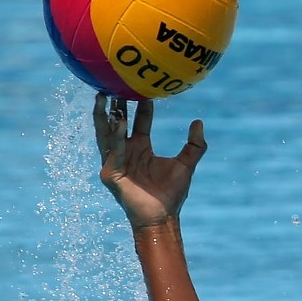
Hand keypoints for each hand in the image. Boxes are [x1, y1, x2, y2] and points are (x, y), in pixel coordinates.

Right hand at [94, 94, 207, 228]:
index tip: (144, 88)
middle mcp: (125, 152)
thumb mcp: (186, 164)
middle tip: (113, 83)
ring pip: (106, 134)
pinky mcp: (110, 174)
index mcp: (140, 148)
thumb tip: (199, 122)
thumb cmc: (172, 194)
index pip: (139, 122)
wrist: (163, 217)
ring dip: (104, 116)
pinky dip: (115, 138)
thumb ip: (195, 145)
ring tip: (103, 96)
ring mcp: (115, 162)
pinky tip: (117, 123)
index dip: (141, 106)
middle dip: (115, 105)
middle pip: (116, 123)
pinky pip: (112, 152)